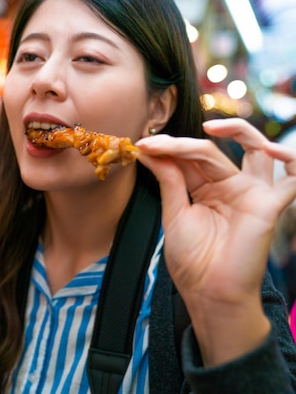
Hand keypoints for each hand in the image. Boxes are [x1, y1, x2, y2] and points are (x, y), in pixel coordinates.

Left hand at [136, 117, 295, 365]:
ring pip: (254, 149)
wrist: (208, 293)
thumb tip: (148, 148)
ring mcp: (252, 193)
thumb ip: (169, 180)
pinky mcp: (270, 206)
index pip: (189, 157)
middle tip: (156, 143)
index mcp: (206, 188)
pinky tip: (271, 149)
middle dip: (182, 143)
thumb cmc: (192, 260)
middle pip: (211, 151)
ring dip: (238, 131)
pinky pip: (292, 179)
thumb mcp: (174, 214)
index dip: (167, 147)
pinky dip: (290, 159)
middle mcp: (231, 186)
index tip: (140, 145)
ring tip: (211, 127)